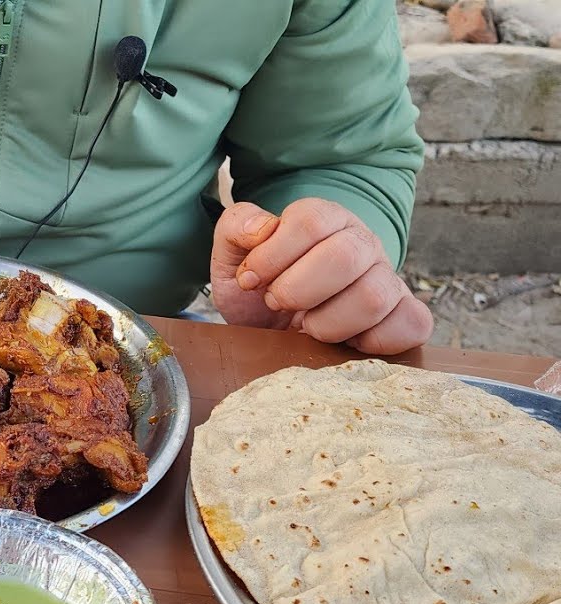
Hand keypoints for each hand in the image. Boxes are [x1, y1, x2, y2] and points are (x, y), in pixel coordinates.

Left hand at [210, 198, 432, 354]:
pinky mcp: (404, 315)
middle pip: (346, 257)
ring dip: (327, 323)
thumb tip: (261, 229)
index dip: (273, 256)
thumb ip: (237, 227)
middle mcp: (363, 244)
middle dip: (297, 290)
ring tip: (305, 325)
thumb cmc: (258, 285)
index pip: (312, 221)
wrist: (271, 324)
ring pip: (375, 297)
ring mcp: (388, 279)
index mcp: (325, 219)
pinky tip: (342, 342)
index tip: (249, 280)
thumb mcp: (232, 254)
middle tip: (276, 303)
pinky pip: (412, 325)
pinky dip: (374, 343)